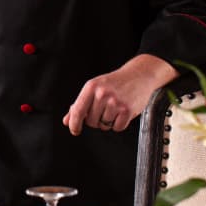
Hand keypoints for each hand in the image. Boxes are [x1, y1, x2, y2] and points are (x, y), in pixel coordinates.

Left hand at [62, 54, 178, 134]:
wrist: (138, 75)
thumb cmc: (114, 83)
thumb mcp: (94, 89)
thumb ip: (79, 105)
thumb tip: (67, 121)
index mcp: (91, 87)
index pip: (78, 110)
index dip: (74, 123)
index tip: (74, 130)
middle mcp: (102, 94)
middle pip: (91, 122)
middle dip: (96, 120)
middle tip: (104, 109)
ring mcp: (115, 102)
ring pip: (104, 126)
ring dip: (108, 122)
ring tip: (114, 108)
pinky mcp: (127, 110)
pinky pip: (117, 128)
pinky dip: (119, 124)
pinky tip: (122, 112)